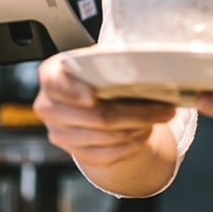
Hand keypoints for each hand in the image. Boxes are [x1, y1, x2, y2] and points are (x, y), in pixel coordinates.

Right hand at [34, 53, 175, 169]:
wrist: (87, 95)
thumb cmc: (94, 70)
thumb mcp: (97, 57)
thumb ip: (107, 58)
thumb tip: (138, 60)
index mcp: (51, 76)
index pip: (55, 83)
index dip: (74, 91)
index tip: (94, 96)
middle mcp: (50, 106)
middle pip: (95, 115)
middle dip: (135, 113)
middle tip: (163, 107)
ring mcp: (60, 133)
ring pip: (105, 137)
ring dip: (138, 128)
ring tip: (160, 117)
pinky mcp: (75, 152)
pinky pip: (105, 155)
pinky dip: (130, 144)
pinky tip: (145, 132)